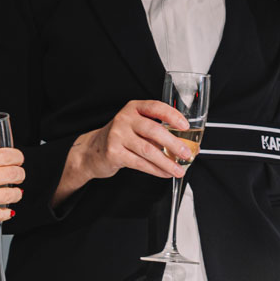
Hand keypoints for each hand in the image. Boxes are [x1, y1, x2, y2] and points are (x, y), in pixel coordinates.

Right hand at [0, 148, 23, 233]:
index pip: (6, 155)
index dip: (17, 157)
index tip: (19, 159)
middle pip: (14, 173)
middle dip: (20, 174)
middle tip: (19, 176)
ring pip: (13, 194)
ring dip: (16, 194)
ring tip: (14, 194)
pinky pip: (3, 214)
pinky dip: (6, 213)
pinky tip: (5, 210)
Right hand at [71, 100, 194, 183]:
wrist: (93, 151)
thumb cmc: (120, 138)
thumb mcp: (135, 127)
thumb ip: (155, 131)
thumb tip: (183, 145)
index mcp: (133, 108)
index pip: (156, 107)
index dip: (172, 116)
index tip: (185, 126)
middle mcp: (124, 119)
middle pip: (154, 130)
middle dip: (173, 144)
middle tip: (186, 153)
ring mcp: (117, 136)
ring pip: (148, 150)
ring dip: (166, 162)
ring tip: (178, 169)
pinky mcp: (114, 153)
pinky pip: (140, 163)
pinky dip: (155, 170)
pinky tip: (164, 173)